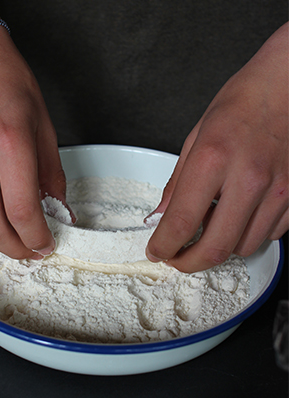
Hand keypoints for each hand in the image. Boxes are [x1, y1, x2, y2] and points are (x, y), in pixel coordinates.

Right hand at [0, 25, 66, 259]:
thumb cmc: (3, 79)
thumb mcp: (43, 123)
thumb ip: (51, 173)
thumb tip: (58, 210)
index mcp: (9, 141)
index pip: (23, 211)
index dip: (37, 238)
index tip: (44, 244)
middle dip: (14, 248)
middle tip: (27, 248)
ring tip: (1, 231)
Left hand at [146, 23, 287, 272]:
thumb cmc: (244, 101)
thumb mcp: (197, 135)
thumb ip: (178, 182)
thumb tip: (160, 216)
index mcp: (213, 160)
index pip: (180, 223)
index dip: (163, 247)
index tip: (155, 251)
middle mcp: (248, 179)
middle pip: (215, 248)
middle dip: (188, 263)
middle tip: (177, 259)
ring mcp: (280, 190)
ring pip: (244, 246)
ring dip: (221, 248)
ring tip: (209, 230)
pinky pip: (271, 234)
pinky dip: (250, 234)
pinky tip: (240, 216)